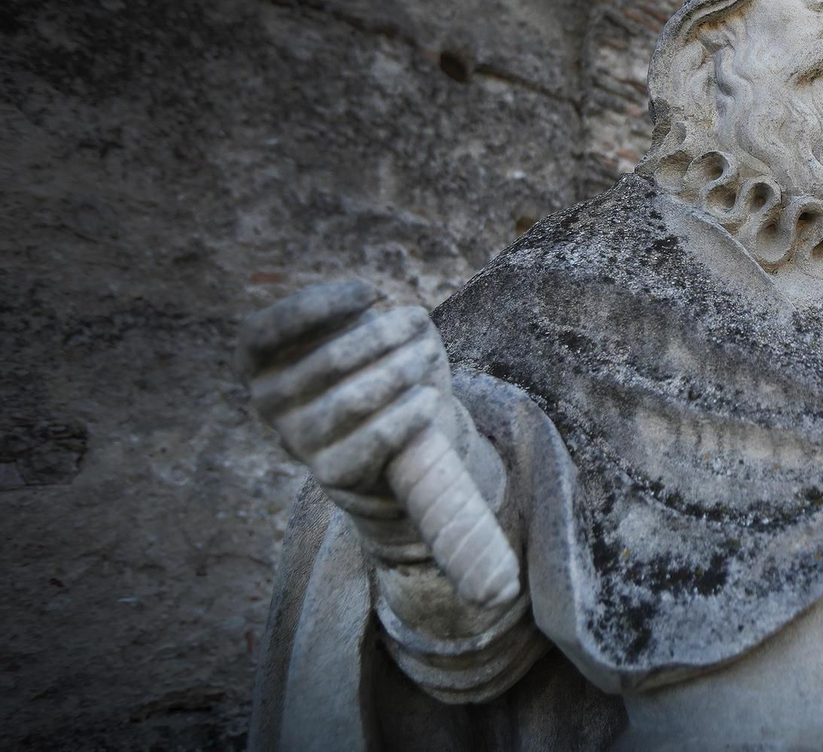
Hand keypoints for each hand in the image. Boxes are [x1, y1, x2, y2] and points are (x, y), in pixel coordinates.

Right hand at [239, 281, 447, 495]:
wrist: (392, 434)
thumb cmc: (368, 363)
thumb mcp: (354, 329)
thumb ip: (351, 313)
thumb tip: (381, 307)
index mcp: (257, 362)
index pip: (261, 331)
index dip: (315, 306)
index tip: (371, 292)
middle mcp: (267, 402)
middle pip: (328, 361)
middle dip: (382, 335)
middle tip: (416, 318)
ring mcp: (296, 440)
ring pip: (353, 400)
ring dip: (401, 370)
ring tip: (427, 353)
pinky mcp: (331, 472)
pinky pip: (374, 440)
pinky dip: (407, 415)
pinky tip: (428, 397)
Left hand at [240, 280, 519, 606]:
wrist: (348, 389)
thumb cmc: (407, 430)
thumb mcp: (436, 474)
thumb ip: (460, 531)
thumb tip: (497, 596)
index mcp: (335, 474)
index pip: (352, 457)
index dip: (393, 426)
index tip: (432, 402)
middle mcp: (291, 438)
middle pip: (342, 403)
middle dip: (394, 373)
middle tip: (428, 354)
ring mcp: (270, 393)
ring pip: (322, 361)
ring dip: (374, 338)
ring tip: (412, 325)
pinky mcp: (257, 349)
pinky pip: (276, 325)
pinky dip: (319, 306)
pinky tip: (365, 295)